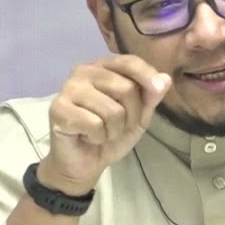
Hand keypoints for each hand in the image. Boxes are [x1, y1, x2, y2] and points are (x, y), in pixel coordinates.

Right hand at [38, 55, 171, 195]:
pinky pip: (94, 124)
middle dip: (131, 116)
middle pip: (125, 88)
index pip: (129, 62)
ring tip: (102, 133)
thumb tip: (165, 80)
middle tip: (118, 127)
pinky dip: (98, 137)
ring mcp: (69, 89)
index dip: (147, 75)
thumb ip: (150, 97)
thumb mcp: (138, 116)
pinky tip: (87, 137)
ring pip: (112, 110)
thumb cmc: (110, 134)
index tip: (159, 89)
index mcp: (103, 67)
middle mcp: (84, 71)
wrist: (85, 162)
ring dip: (114, 130)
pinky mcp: (58, 109)